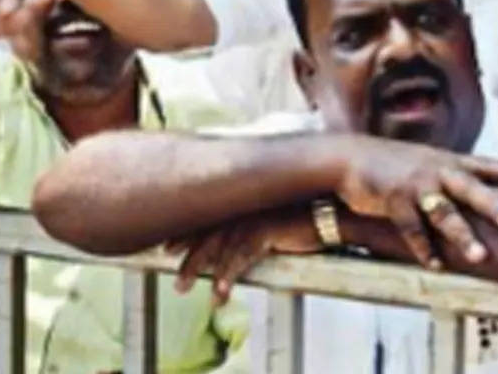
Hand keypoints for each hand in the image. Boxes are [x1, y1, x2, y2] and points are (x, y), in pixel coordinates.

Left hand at [168, 206, 321, 304]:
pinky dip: (228, 275)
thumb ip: (250, 229)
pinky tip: (220, 292)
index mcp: (241, 205)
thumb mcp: (270, 221)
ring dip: (199, 270)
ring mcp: (253, 219)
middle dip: (188, 259)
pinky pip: (241, 258)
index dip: (185, 234)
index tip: (167, 247)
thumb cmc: (302, 218)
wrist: (330, 215)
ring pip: (217, 248)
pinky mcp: (266, 231)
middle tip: (176, 280)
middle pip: (205, 234)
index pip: (206, 220)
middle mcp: (242, 209)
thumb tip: (236, 245)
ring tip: (184, 288)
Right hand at [336, 135, 497, 269]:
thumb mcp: (426, 160)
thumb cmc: (391, 162)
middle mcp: (435, 171)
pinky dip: (425, 249)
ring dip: (462, 236)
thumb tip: (481, 190)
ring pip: (443, 213)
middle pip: (469, 188)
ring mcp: (414, 186)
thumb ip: (452, 174)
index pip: (485, 165)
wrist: (348, 157)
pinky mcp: (392, 201)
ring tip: (481, 257)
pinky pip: (412, 229)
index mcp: (447, 161)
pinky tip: (436, 265)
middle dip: (492, 204)